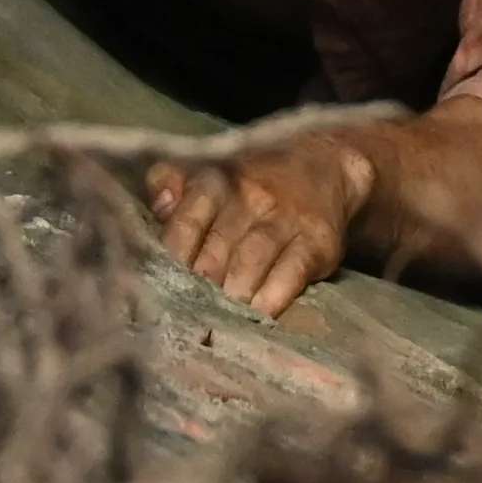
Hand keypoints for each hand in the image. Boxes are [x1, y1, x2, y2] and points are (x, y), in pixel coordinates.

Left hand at [151, 130, 386, 318]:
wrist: (323, 163)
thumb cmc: (249, 180)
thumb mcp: (207, 168)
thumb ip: (170, 183)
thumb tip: (158, 207)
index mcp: (215, 180)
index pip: (188, 220)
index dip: (174, 256)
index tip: (163, 284)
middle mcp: (250, 196)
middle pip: (217, 247)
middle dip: (200, 283)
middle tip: (187, 312)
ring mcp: (285, 219)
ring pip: (252, 260)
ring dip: (233, 293)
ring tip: (219, 319)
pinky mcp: (318, 242)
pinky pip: (293, 272)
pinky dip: (274, 296)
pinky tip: (259, 314)